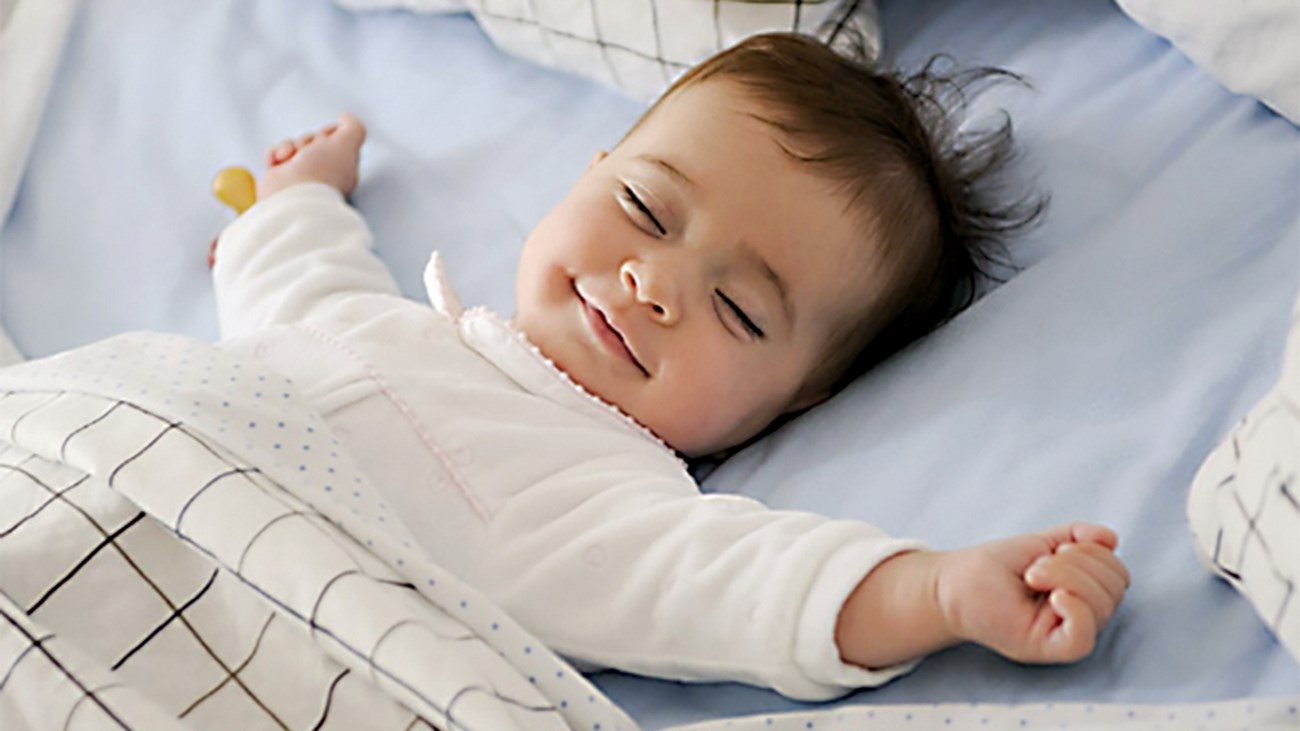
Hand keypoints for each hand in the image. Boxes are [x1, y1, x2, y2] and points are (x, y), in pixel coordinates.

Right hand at [258, 113, 365, 199]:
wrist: (292, 195)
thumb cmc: (321, 173)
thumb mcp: (348, 143)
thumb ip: (353, 127)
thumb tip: (345, 118)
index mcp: (343, 167)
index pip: (336, 138)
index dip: (329, 133)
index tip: (328, 141)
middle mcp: (323, 171)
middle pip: (314, 138)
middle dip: (309, 140)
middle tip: (310, 154)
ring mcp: (301, 174)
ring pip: (294, 143)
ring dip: (291, 146)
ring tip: (293, 160)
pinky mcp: (280, 177)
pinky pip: (276, 153)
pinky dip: (275, 154)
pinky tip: (280, 163)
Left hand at [935, 523, 1128, 662]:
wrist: (953, 582)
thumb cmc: (993, 567)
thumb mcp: (1041, 543)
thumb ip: (1077, 537)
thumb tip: (1111, 538)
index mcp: (1084, 593)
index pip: (1117, 574)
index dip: (1094, 553)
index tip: (1056, 548)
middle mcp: (1080, 616)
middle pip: (1114, 588)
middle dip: (1078, 563)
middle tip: (1037, 565)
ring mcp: (1064, 633)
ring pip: (1101, 607)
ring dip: (1067, 576)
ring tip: (1033, 575)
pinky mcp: (1047, 648)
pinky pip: (1082, 638)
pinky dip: (1076, 610)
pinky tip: (1054, 595)